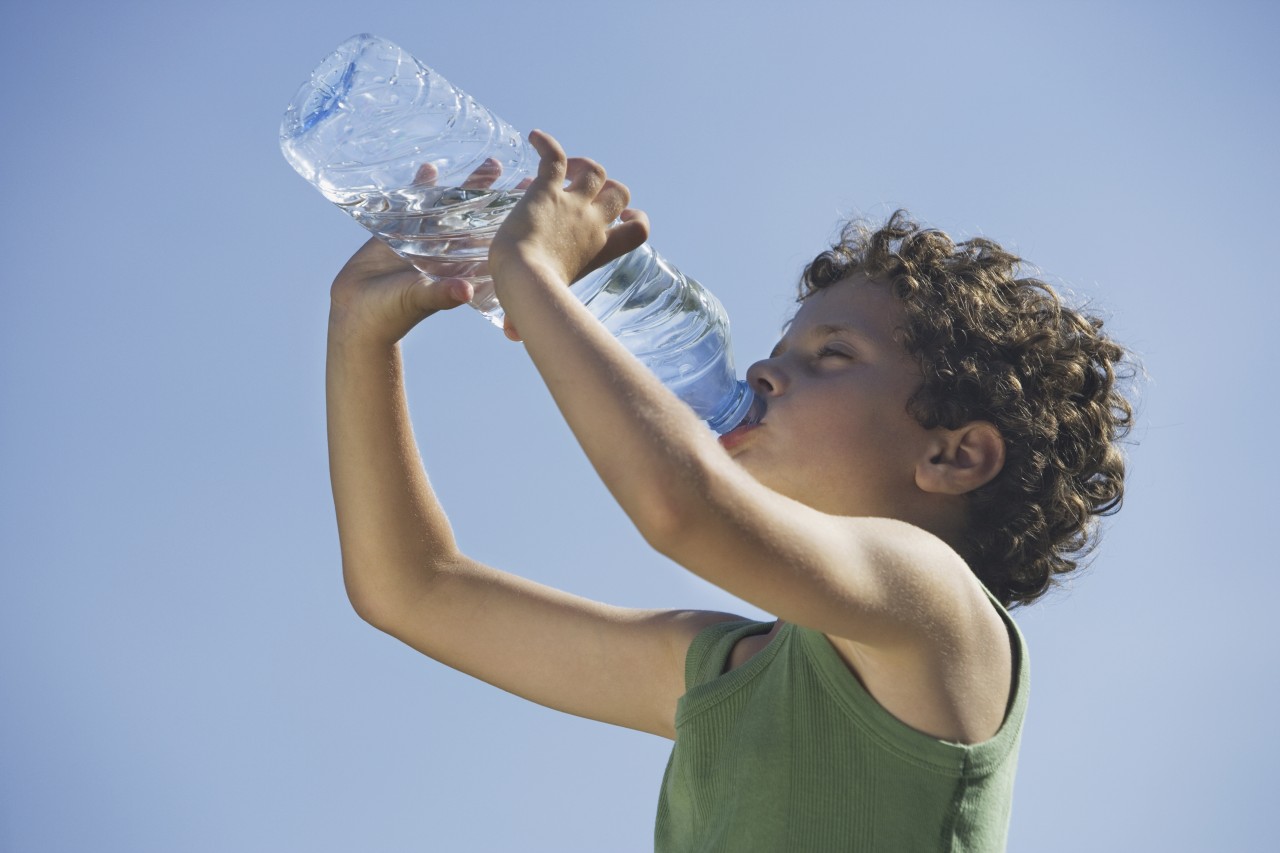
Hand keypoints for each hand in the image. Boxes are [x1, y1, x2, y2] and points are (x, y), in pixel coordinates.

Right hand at [328, 158, 531, 345]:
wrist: (357, 314)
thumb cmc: (391, 314)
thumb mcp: (418, 299)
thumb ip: (441, 294)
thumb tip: (465, 291)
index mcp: (459, 269)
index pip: (492, 241)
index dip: (511, 223)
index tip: (533, 202)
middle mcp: (448, 253)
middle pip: (478, 218)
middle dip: (496, 196)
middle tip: (521, 173)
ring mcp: (424, 241)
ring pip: (452, 207)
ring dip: (468, 186)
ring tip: (491, 162)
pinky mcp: (399, 233)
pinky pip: (415, 204)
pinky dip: (422, 186)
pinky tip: (430, 166)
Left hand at [489, 130, 649, 307]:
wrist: (525, 282)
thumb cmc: (534, 302)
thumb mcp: (542, 307)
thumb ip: (527, 321)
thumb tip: (513, 337)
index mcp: (599, 251)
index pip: (638, 230)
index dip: (634, 217)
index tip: (623, 214)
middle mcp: (593, 224)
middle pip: (619, 191)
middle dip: (607, 185)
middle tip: (582, 189)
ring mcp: (573, 205)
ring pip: (593, 169)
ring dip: (582, 163)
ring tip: (564, 166)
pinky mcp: (547, 192)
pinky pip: (554, 156)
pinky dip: (545, 143)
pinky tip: (531, 138)